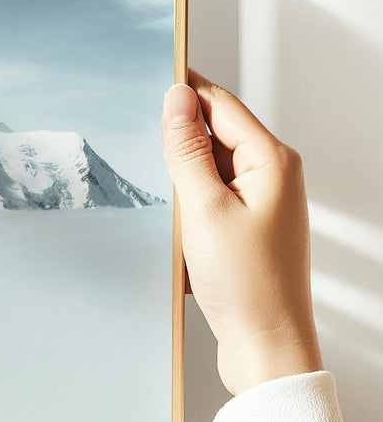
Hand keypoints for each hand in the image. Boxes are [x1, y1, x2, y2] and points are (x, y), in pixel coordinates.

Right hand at [162, 70, 322, 395]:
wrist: (266, 345)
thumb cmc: (246, 284)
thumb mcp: (204, 209)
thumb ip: (188, 150)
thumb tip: (177, 99)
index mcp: (272, 161)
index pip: (219, 104)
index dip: (183, 90)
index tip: (148, 76)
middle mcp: (273, 176)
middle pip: (214, 134)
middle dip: (178, 141)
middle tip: (147, 154)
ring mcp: (262, 203)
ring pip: (209, 169)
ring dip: (182, 180)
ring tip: (169, 208)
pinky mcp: (248, 227)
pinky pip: (210, 198)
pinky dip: (188, 206)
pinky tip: (177, 230)